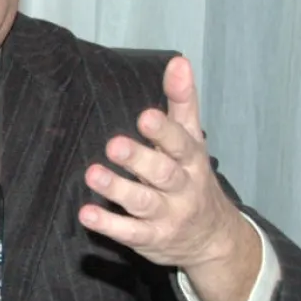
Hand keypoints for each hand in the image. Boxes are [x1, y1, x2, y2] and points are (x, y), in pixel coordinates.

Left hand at [77, 56, 259, 300]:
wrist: (214, 239)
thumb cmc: (193, 178)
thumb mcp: (192, 140)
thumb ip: (182, 103)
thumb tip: (178, 61)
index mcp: (192, 160)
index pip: (181, 143)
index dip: (164, 131)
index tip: (145, 117)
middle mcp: (183, 188)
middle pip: (163, 174)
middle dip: (139, 159)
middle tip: (114, 144)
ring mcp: (168, 216)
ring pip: (143, 203)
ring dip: (117, 189)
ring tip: (92, 174)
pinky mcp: (151, 238)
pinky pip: (130, 233)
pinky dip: (109, 224)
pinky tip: (87, 213)